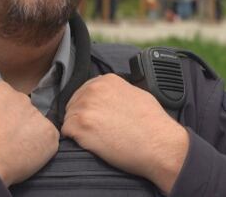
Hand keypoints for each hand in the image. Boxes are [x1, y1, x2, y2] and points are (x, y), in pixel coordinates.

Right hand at [0, 81, 58, 185]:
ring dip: (26, 132)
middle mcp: (22, 98)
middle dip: (13, 120)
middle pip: (20, 108)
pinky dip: (39, 146)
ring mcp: (38, 116)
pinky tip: (25, 154)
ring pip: (34, 123)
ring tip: (12, 149)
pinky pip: (47, 139)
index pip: (3, 96)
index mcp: (1, 89)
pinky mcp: (50, 135)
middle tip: (1, 137)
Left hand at [61, 74, 188, 193]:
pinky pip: (66, 133)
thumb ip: (117, 91)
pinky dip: (75, 141)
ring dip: (78, 130)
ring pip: (68, 118)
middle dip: (82, 117)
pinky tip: (92, 144)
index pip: (85, 91)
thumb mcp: (137, 94)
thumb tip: (108, 97)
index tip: (97, 118)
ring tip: (97, 139)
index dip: (89, 107)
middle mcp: (93, 89)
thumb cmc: (153, 123)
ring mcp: (85, 107)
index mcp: (106, 80)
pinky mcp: (80, 127)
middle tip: (98, 131)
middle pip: (74, 104)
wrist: (159, 144)